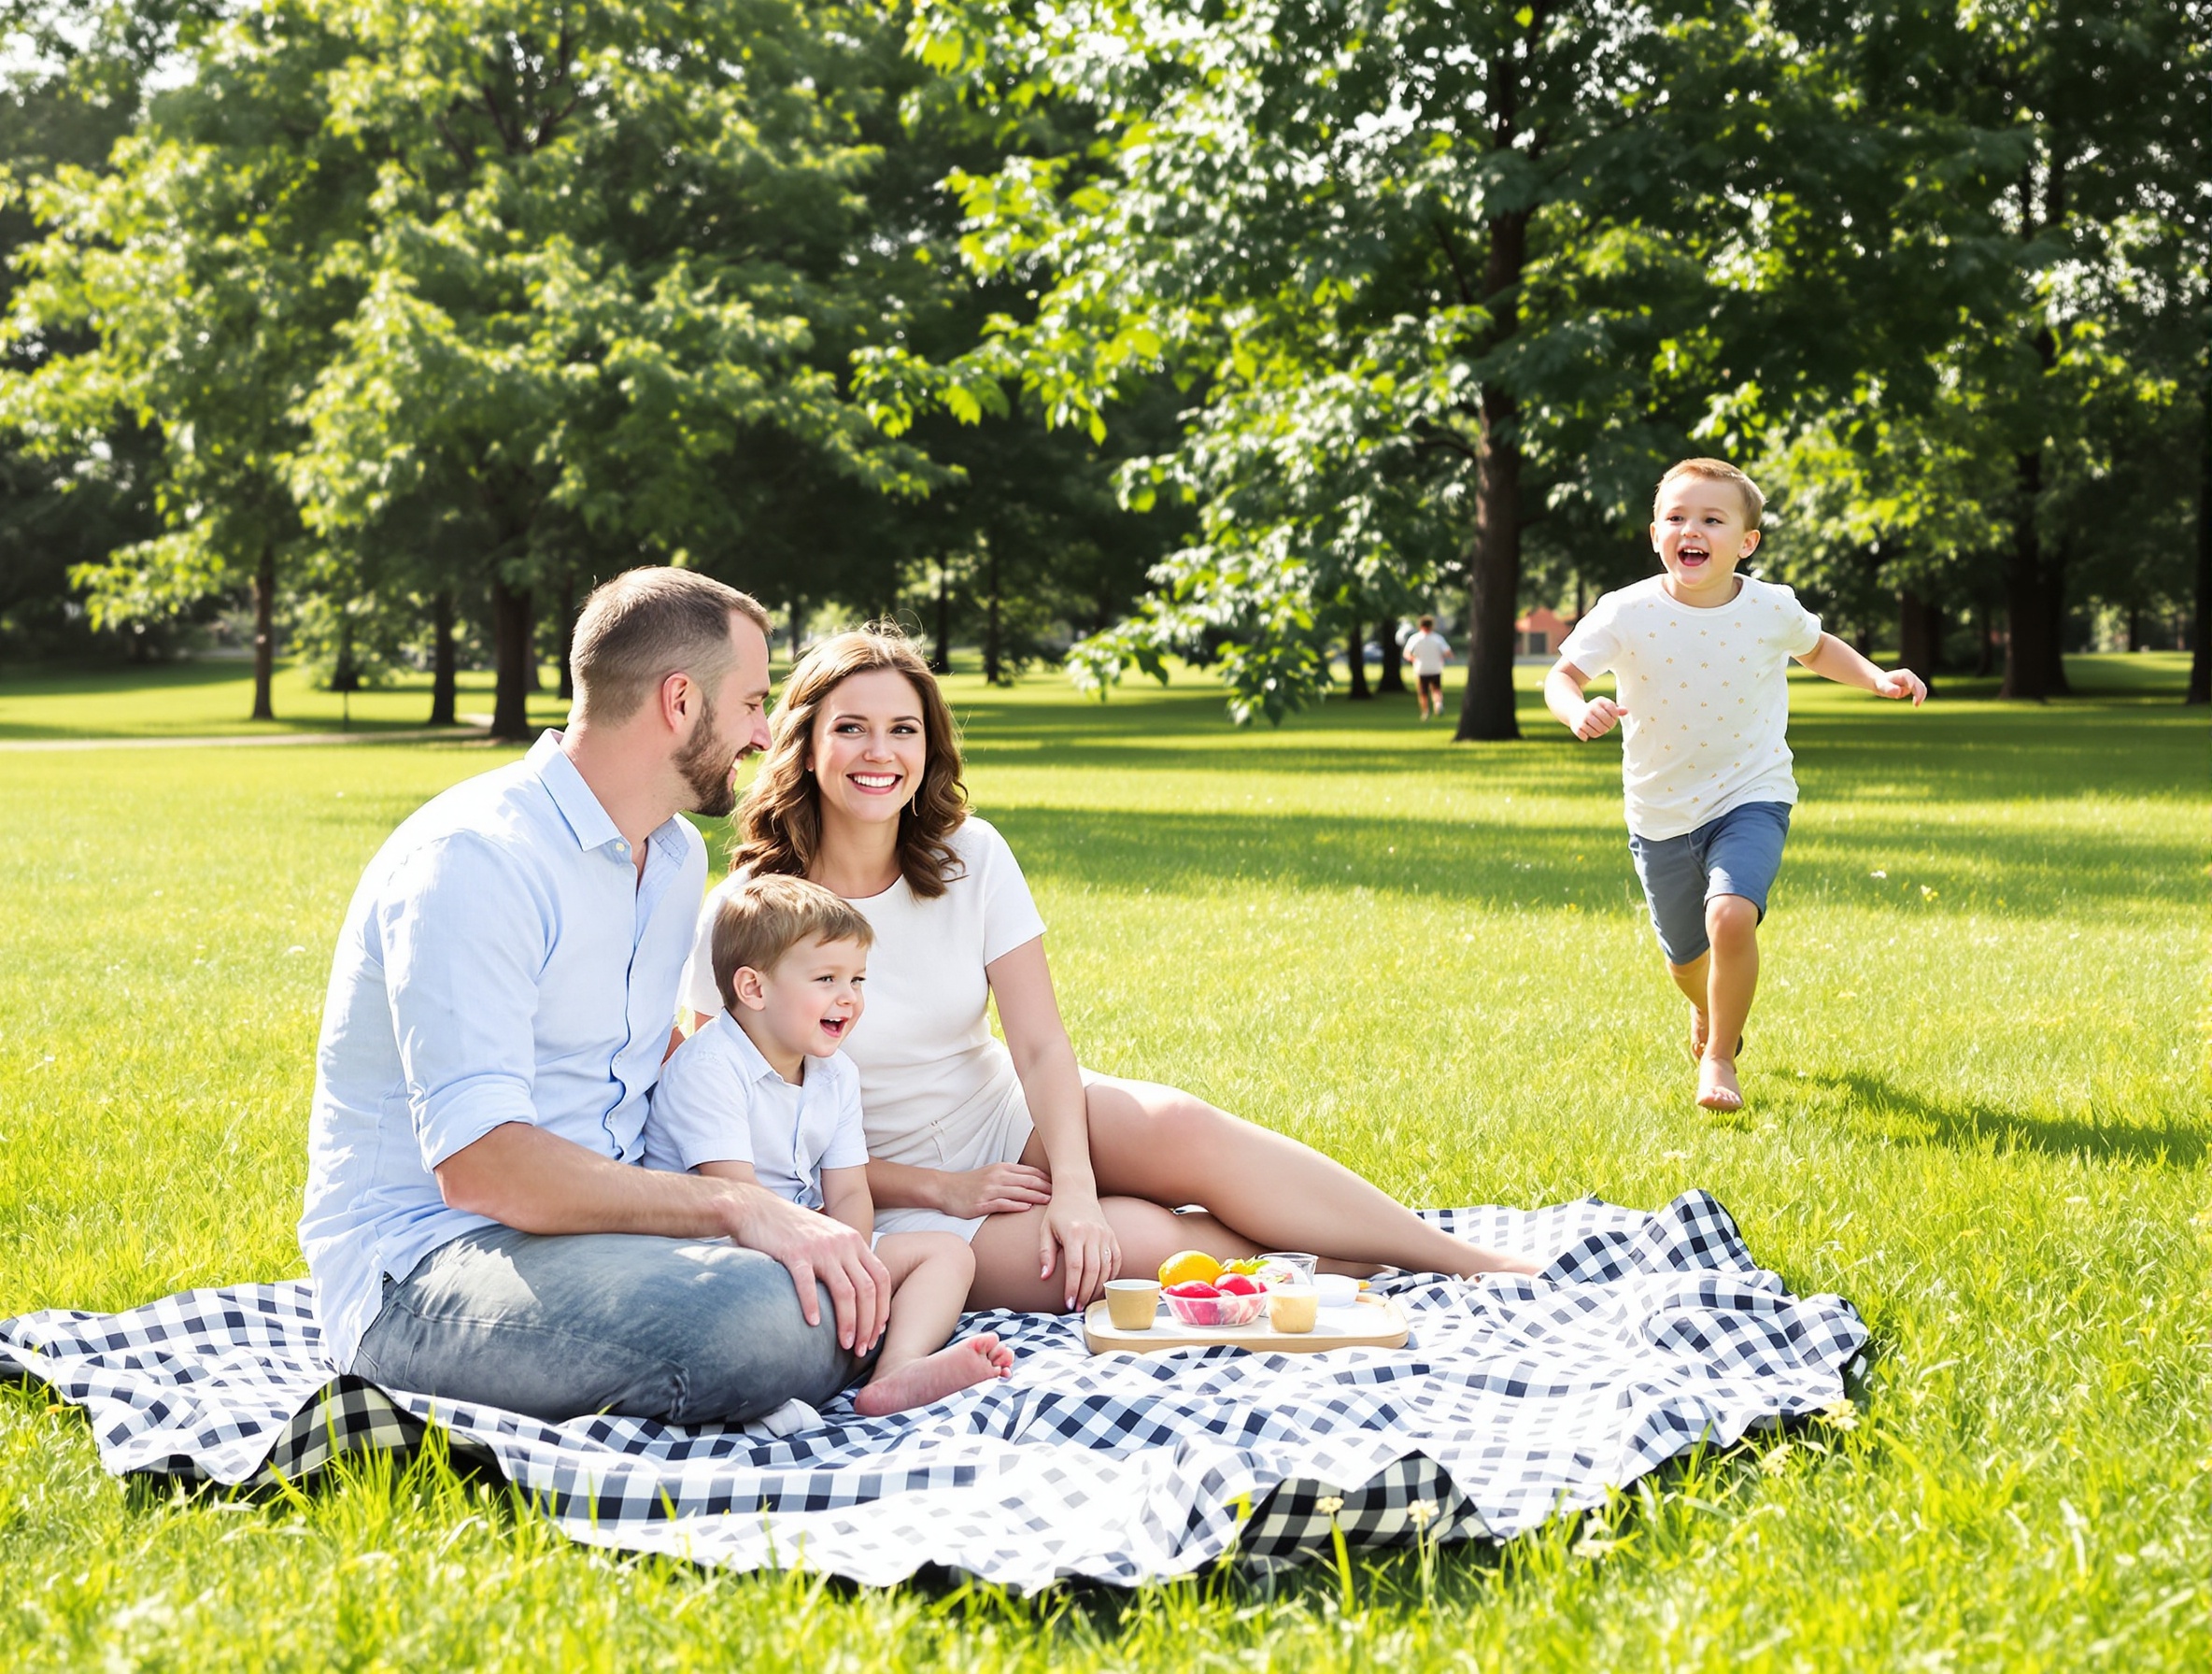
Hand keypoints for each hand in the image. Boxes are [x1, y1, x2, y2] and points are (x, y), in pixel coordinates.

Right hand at [725, 1187, 892, 1354]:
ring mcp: (819, 1248)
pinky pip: (808, 1284)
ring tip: (845, 1345)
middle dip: (869, 1323)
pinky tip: (813, 1324)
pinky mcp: (794, 1252)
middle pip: (867, 1289)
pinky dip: (813, 1306)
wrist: (758, 1208)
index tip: (877, 1332)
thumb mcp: (828, 1237)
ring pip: (845, 1291)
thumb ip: (845, 1258)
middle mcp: (842, 1243)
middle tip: (863, 1348)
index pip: (881, 1278)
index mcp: (853, 1241)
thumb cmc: (792, 1229)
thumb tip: (857, 1294)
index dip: (883, 1308)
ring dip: (848, 1323)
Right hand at [936, 1162, 1053, 1218]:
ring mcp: (989, 1190)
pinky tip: (1027, 1208)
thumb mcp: (992, 1173)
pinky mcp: (981, 1203)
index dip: (1046, 1179)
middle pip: (1028, 1181)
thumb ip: (1011, 1176)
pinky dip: (1016, 1205)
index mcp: (1002, 1168)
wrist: (946, 1189)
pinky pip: (1002, 1203)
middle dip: (1046, 1187)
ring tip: (1050, 1202)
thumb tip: (1034, 1183)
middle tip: (1062, 1195)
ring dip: (1036, 1196)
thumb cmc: (971, 1184)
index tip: (1060, 1185)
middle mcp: (997, 1177)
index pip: (1030, 1172)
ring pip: (1018, 1192)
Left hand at [1038, 1187, 1118, 1311]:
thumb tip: (1045, 1276)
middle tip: (1079, 1307)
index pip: (1075, 1267)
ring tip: (1089, 1300)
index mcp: (1074, 1233)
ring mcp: (1105, 1235)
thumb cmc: (1058, 1212)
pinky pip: (1116, 1260)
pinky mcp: (1112, 1236)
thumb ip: (1046, 1254)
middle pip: (1093, 1270)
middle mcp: (1092, 1234)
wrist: (1077, 1190)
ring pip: (1106, 1267)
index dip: (1073, 1287)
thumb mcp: (1046, 1231)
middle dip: (1086, 1292)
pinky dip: (1112, 1275)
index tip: (1069, 1302)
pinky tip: (1103, 1286)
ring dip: (1099, 1287)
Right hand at [1572, 697, 1626, 738]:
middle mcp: (1591, 708)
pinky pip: (1589, 735)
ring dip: (1600, 732)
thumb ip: (1616, 710)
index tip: (1612, 719)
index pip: (1614, 712)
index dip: (1615, 718)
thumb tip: (1626, 711)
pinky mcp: (1578, 726)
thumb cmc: (1594, 710)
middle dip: (1608, 727)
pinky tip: (1588, 732)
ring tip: (1598, 730)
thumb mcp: (1605, 707)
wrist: (1575, 711)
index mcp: (1600, 701)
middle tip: (1606, 727)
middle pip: (1608, 723)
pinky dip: (1589, 736)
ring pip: (1599, 731)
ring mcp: (1584, 717)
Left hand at [1874, 668, 1926, 705]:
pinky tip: (1916, 705)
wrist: (1882, 682)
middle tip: (1916, 704)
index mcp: (1904, 674)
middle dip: (1919, 693)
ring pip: (1922, 688)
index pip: (1910, 678)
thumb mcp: (1882, 686)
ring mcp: (1914, 681)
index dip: (1911, 683)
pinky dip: (1920, 698)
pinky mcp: (1915, 687)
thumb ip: (1889, 689)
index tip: (1910, 688)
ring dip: (1921, 696)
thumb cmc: (1882, 684)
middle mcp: (1911, 676)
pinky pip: (1921, 692)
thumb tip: (1898, 692)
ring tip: (1916, 705)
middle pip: (1919, 684)